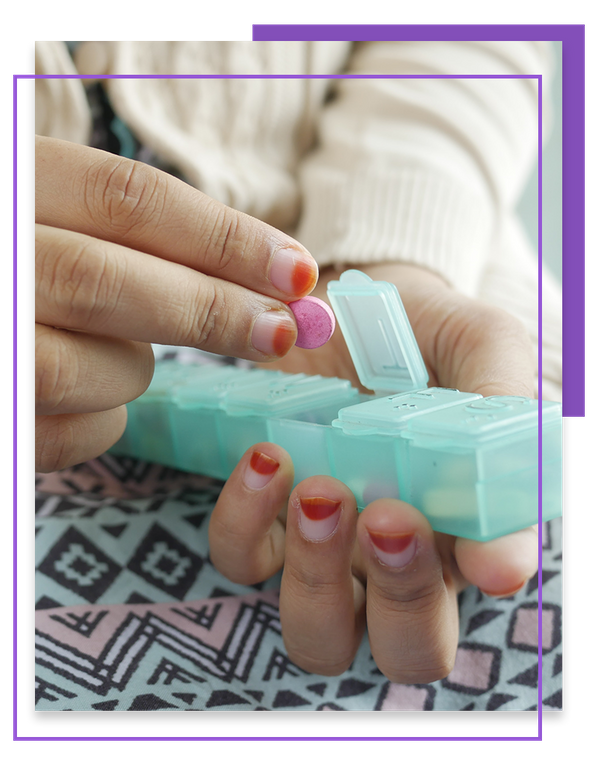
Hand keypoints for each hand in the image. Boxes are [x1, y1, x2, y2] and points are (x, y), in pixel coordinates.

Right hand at [35, 136, 317, 471]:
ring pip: (94, 368)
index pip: (127, 199)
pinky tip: (89, 397)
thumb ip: (147, 238)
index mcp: (11, 187)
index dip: (224, 238)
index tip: (297, 272)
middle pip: (110, 282)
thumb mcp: (62, 219)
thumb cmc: (29, 264)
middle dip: (212, 311)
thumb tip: (282, 281)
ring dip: (135, 369)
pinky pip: (78, 434)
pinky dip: (106, 423)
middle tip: (282, 330)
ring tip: (120, 351)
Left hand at [214, 262, 538, 680]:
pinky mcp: (264, 517)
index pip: (472, 599)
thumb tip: (509, 560)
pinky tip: (265, 457)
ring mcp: (324, 547)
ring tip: (321, 489)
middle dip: (400, 601)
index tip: (480, 555)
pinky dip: (244, 522)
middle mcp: (394, 560)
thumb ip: (503, 419)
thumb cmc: (428, 333)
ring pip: (317, 631)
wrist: (351, 301)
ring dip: (317, 574)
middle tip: (389, 517)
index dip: (473, 590)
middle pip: (402, 649)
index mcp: (458, 533)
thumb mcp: (481, 351)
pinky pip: (241, 559)